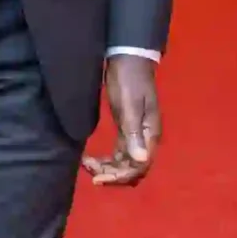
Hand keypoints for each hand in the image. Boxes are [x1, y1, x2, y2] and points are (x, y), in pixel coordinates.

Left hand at [84, 55, 159, 186]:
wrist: (128, 59)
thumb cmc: (129, 81)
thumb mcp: (130, 107)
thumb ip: (134, 134)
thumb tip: (140, 160)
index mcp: (150, 134)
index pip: (139, 166)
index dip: (120, 176)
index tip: (98, 178)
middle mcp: (145, 138)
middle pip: (132, 168)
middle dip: (112, 174)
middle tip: (90, 173)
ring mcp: (136, 134)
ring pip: (125, 162)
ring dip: (108, 168)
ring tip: (87, 165)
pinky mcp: (126, 129)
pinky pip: (119, 152)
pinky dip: (108, 159)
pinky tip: (91, 159)